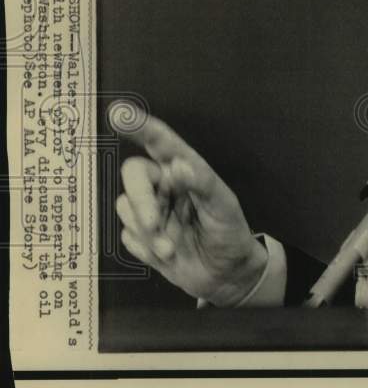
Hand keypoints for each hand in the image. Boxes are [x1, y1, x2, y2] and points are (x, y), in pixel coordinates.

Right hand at [111, 102, 267, 305]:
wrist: (225, 274)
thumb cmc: (228, 230)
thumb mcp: (223, 205)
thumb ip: (201, 183)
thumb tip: (177, 166)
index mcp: (185, 170)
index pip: (160, 143)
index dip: (140, 127)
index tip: (118, 113)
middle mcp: (163, 186)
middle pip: (133, 174)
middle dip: (140, 199)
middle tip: (155, 223)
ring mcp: (150, 211)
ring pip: (126, 208)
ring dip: (148, 232)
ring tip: (172, 248)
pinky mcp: (141, 238)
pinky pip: (128, 237)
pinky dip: (145, 249)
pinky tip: (167, 255)